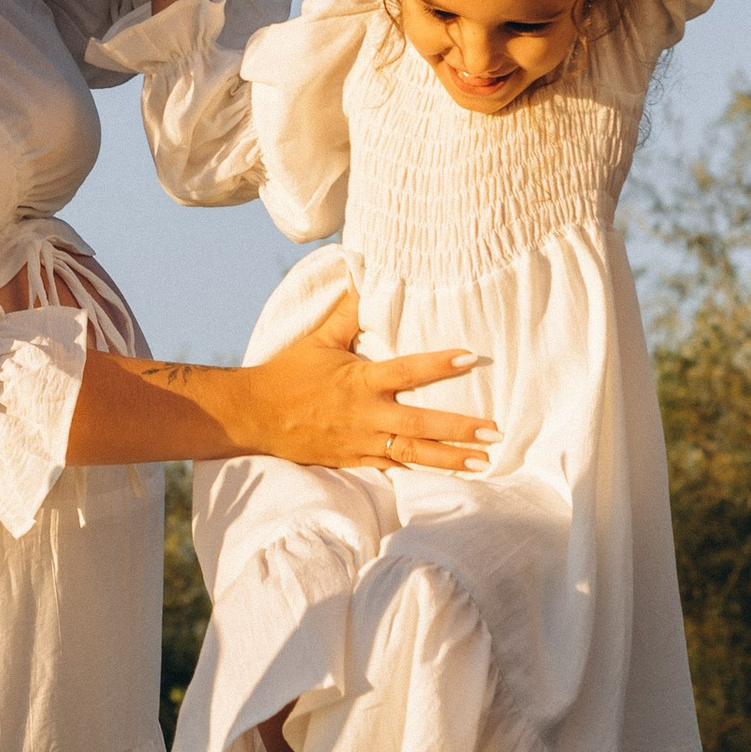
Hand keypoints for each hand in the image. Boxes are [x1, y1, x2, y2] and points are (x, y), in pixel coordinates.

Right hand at [235, 290, 494, 474]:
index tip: (469, 358)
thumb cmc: (289, 372)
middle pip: (419, 424)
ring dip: (450, 459)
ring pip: (412, 453)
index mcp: (359, 381)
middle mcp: (365, 414)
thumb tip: (363, 275)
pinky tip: (449, 476)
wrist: (255, 415)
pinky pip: (393, 467)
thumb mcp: (319, 338)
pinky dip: (421, 471)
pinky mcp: (354, 460)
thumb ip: (347, 312)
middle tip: (494, 431)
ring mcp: (361, 442)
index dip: (438, 364)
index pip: (406, 370)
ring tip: (484, 462)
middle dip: (459, 429)